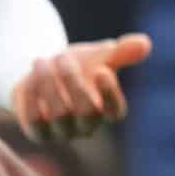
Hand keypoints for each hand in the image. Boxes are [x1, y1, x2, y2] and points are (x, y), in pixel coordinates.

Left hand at [11, 34, 151, 141]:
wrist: (42, 74)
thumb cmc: (78, 66)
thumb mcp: (99, 55)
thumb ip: (122, 52)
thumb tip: (145, 43)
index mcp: (106, 109)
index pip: (115, 111)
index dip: (110, 94)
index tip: (102, 70)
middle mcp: (87, 125)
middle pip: (87, 111)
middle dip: (73, 81)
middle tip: (62, 56)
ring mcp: (62, 132)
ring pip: (60, 114)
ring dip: (49, 83)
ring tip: (41, 60)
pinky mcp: (37, 133)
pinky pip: (35, 121)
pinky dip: (32, 96)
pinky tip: (30, 76)